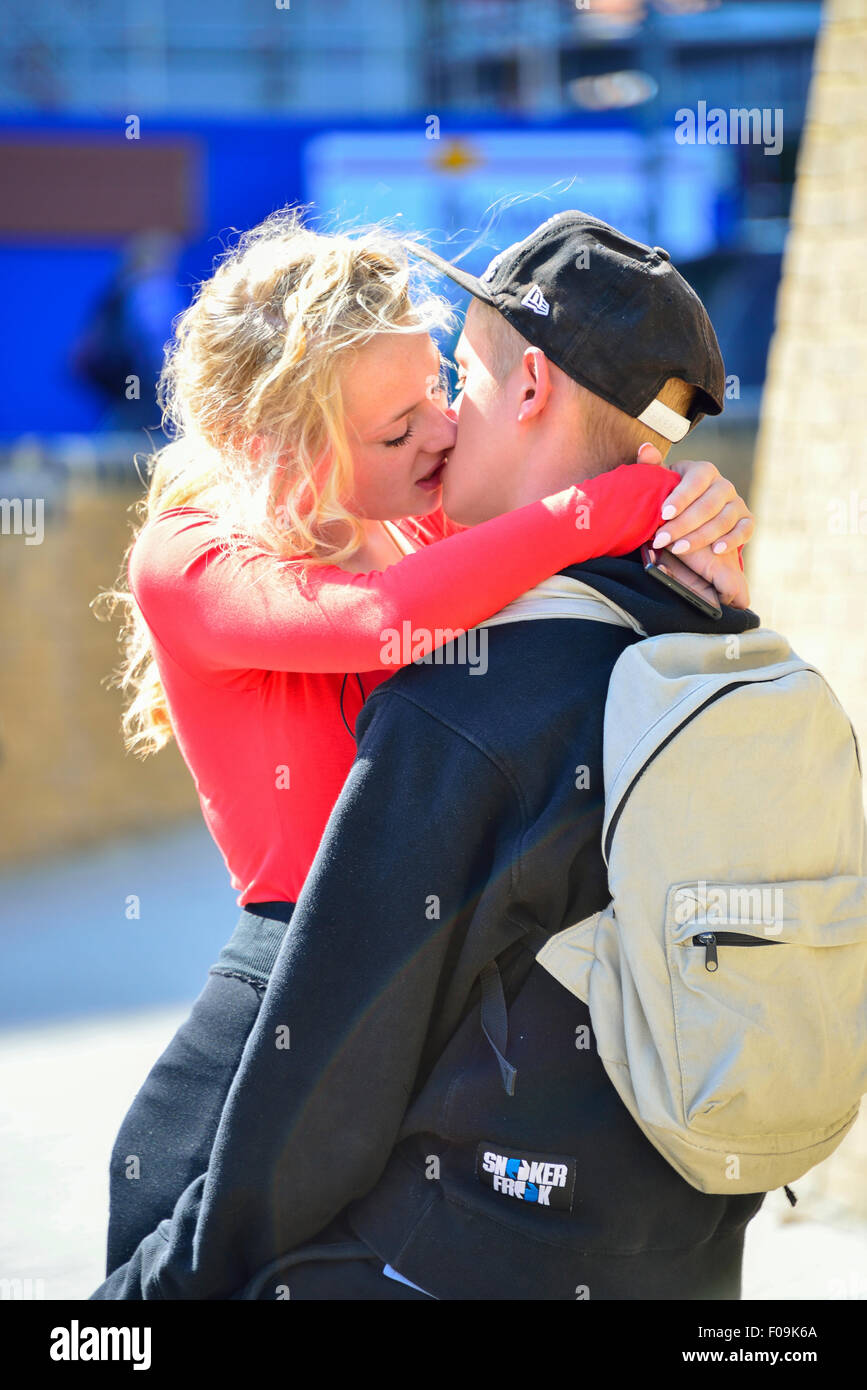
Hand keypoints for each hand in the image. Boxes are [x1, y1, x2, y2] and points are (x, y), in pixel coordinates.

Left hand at [637, 443, 753, 609]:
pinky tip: (716, 550)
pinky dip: (732, 540)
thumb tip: (646, 448)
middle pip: (708, 505)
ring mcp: (737, 503)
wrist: (694, 511)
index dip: (681, 498)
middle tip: (662, 540)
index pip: (695, 481)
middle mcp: (724, 485)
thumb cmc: (672, 495)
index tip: (664, 514)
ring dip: (701, 537)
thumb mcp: (661, 481)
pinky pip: (744, 530)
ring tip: (678, 549)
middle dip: (683, 524)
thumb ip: (651, 466)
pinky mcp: (747, 520)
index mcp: (704, 471)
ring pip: (723, 520)